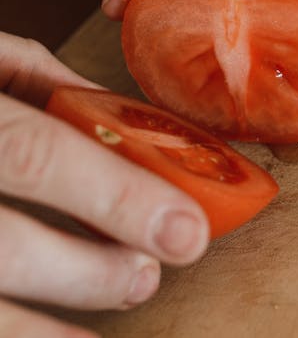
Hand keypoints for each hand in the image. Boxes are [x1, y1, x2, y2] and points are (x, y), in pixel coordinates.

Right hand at [0, 33, 208, 337]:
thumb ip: (40, 80)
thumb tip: (122, 119)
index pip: (37, 154)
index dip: (115, 196)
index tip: (185, 230)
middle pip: (5, 244)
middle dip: (89, 272)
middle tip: (147, 277)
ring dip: (43, 332)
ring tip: (97, 331)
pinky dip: (12, 335)